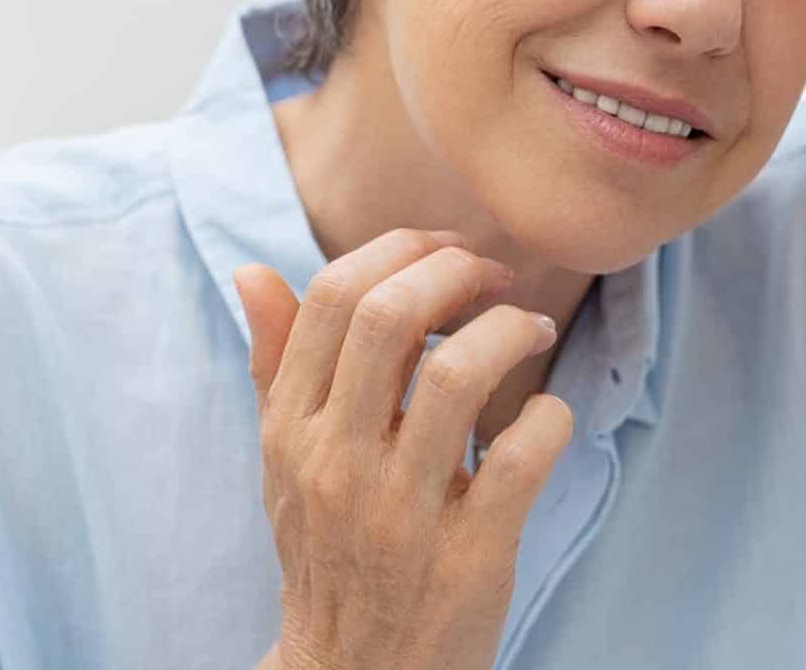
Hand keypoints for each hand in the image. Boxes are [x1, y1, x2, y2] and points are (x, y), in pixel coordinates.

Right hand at [236, 230, 572, 669]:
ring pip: (460, 374)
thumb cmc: (328, 551)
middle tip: (497, 279)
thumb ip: (274, 365)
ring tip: (529, 330)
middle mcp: (336, 464)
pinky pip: (521, 455)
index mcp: (291, 430)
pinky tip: (544, 417)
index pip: (333, 298)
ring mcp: (402, 512)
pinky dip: (549, 416)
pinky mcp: (470, 554)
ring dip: (510, 330)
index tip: (448, 253)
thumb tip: (256, 273)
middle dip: (457, 274)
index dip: (401, 250)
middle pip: (392, 317)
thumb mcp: (285, 462)